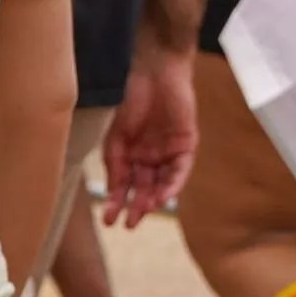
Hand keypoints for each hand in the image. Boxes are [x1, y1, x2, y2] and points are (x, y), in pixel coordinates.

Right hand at [102, 46, 197, 222]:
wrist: (154, 72)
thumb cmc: (131, 99)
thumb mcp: (116, 136)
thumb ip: (115, 164)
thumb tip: (112, 191)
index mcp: (131, 156)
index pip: (124, 186)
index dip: (116, 203)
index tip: (108, 220)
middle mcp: (150, 158)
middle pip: (144, 189)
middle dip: (136, 207)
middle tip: (129, 224)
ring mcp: (169, 152)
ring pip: (163, 183)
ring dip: (154, 199)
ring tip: (145, 210)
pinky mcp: (187, 145)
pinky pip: (181, 169)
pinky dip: (173, 183)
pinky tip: (163, 195)